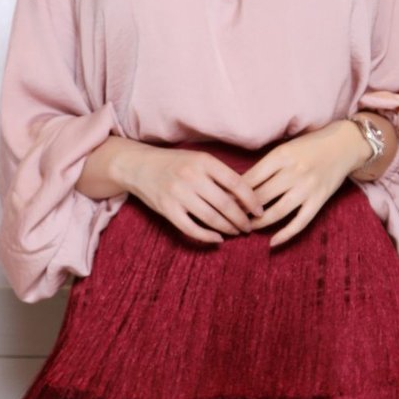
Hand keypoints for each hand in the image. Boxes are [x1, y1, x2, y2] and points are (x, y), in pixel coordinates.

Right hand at [93, 137, 264, 245]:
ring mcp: (178, 194)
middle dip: (242, 220)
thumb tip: (248, 195)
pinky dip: (208, 236)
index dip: (252, 200)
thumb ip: (220, 174)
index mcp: (204, 161)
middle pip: (226, 204)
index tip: (260, 211)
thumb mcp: (198, 159)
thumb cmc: (175, 163)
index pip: (236, 183)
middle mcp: (192, 176)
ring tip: (237, 232)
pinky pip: (192, 228)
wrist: (138, 165)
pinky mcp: (167, 210)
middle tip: (250, 227)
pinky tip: (218, 239)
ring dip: (229, 228)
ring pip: (212, 218)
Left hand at [239, 122, 369, 248]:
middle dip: (242, 210)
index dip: (234, 193)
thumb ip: (266, 165)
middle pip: (260, 197)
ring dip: (259, 223)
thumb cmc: (309, 146)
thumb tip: (239, 185)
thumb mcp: (285, 148)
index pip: (250, 179)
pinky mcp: (319, 200)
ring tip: (247, 228)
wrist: (343, 145)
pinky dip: (285, 234)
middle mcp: (293, 172)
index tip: (223, 201)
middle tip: (230, 218)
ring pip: (277, 212)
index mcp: (281, 156)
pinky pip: (300, 222)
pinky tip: (272, 243)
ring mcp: (307, 188)